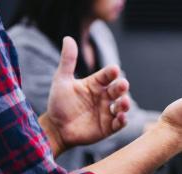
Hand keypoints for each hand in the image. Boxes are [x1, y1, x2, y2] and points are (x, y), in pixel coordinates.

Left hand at [39, 37, 130, 156]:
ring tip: (123, 103)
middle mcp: (104, 96)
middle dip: (122, 87)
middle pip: (117, 89)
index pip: (107, 75)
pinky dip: (123, 120)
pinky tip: (121, 117)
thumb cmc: (59, 103)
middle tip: (122, 85)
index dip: (111, 72)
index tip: (114, 69)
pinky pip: (119, 123)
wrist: (55, 128)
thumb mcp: (61, 80)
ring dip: (125, 104)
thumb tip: (68, 38)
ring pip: (122, 105)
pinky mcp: (108, 127)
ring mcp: (107, 111)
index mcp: (96, 84)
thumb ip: (68, 61)